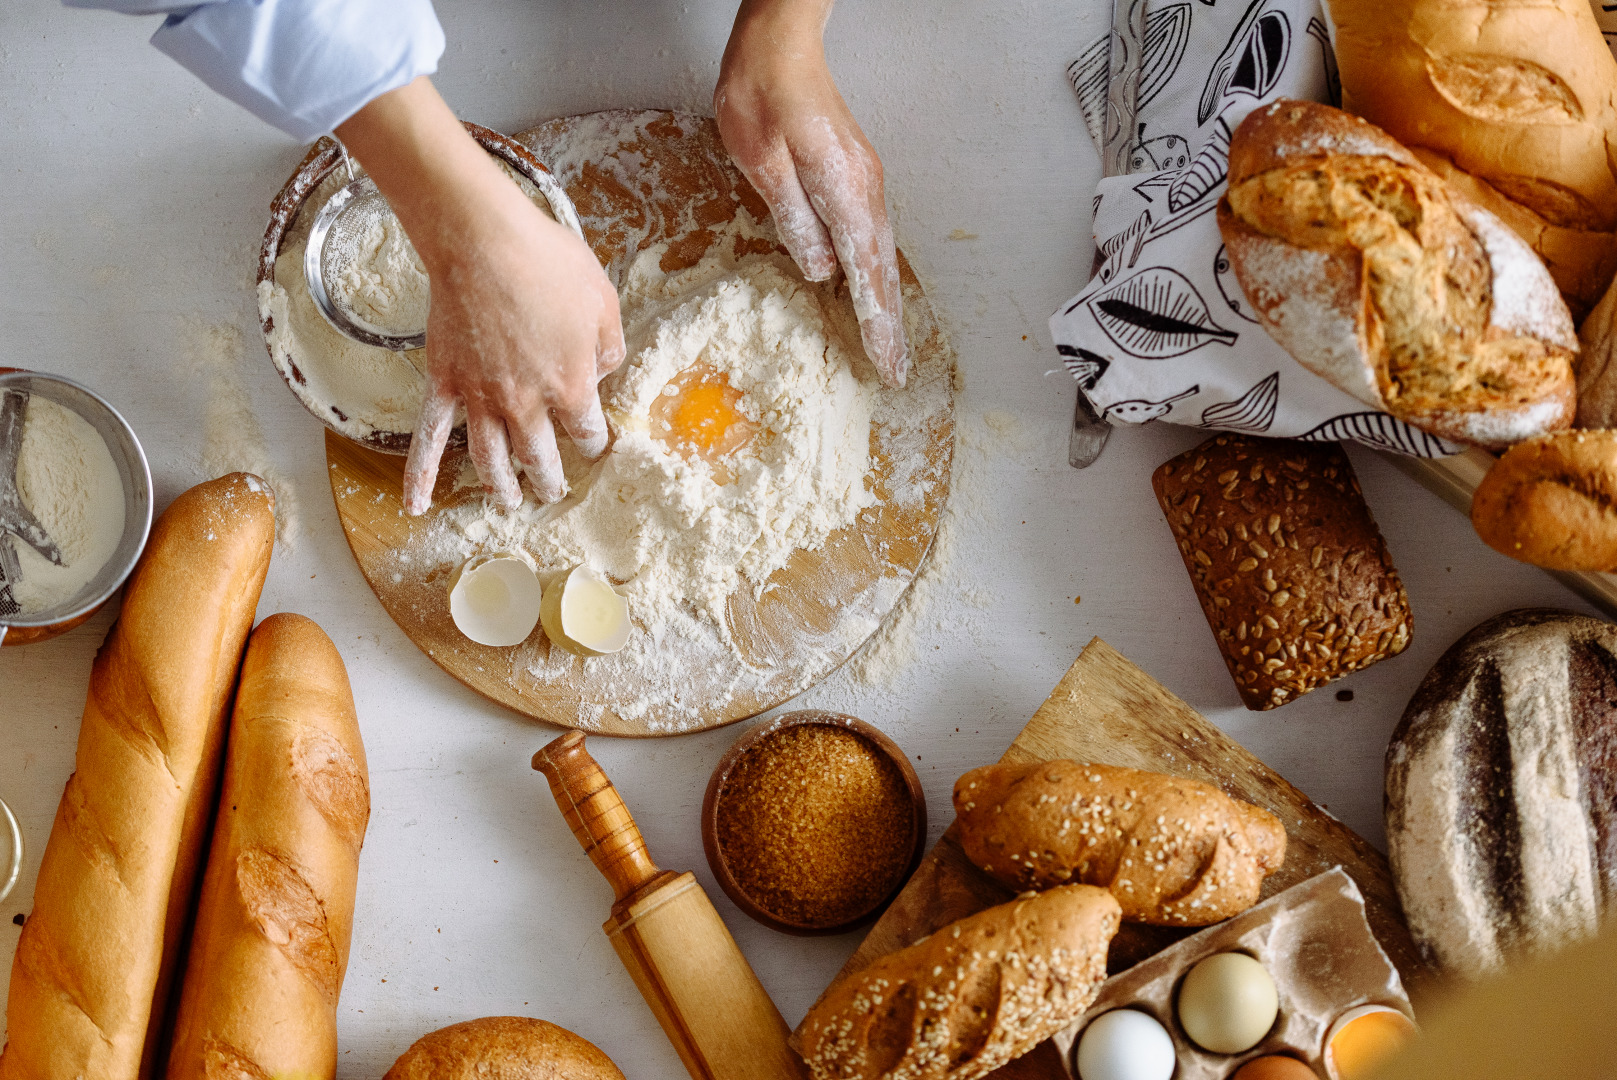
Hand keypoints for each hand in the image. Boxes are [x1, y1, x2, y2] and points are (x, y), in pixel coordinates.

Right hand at [336, 78, 624, 514]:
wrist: (483, 240)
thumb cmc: (547, 263)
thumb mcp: (604, 301)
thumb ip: (610, 347)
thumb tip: (604, 371)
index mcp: (571, 387)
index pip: (588, 433)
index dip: (595, 443)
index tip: (596, 446)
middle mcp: (525, 404)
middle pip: (540, 458)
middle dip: (551, 480)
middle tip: (554, 492)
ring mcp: (480, 398)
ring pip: (490, 460)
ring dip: (501, 488)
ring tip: (508, 504)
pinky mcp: (444, 384)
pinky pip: (429, 438)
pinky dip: (420, 477)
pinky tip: (415, 506)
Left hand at [715, 0, 906, 386]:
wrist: (778, 46)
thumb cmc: (762, 96)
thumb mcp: (764, 164)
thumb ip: (795, 221)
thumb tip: (821, 271)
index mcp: (844, 192)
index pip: (865, 274)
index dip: (876, 324)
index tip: (886, 363)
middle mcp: (865, 190)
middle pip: (883, 271)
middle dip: (890, 325)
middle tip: (897, 370)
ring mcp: (864, 180)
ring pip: (880, 254)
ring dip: (885, 302)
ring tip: (888, 343)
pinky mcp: (854, 173)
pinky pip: (871, 234)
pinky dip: (874, 271)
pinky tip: (868, 288)